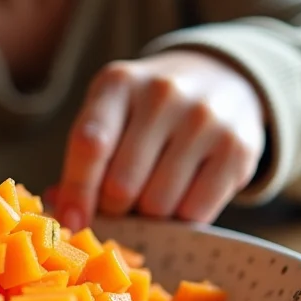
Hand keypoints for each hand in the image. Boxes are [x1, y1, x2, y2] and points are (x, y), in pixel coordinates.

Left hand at [50, 50, 265, 229]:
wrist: (218, 78)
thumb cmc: (146, 109)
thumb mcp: (109, 114)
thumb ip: (83, 159)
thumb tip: (63, 211)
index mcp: (117, 83)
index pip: (90, 144)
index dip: (77, 190)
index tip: (71, 222)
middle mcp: (162, 94)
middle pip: (121, 184)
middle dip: (112, 208)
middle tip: (117, 204)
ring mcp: (204, 119)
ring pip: (158, 205)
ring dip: (147, 216)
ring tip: (149, 195)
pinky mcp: (237, 148)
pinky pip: (196, 212)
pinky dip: (180, 220)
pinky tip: (179, 197)